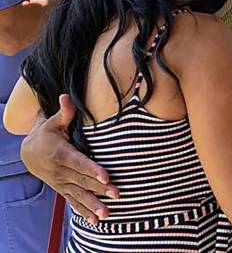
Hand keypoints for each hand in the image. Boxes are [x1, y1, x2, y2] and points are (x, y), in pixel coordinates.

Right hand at [21, 95, 118, 224]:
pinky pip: (73, 202)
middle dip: (100, 189)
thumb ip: (64, 113)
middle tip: (117, 194)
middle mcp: (61, 172)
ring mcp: (62, 183)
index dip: (93, 169)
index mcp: (61, 154)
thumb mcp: (52, 122)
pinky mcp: (63, 189)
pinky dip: (84, 211)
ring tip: (107, 214)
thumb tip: (66, 96)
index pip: (80, 163)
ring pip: (79, 195)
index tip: (106, 176)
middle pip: (83, 181)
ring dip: (93, 205)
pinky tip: (95, 220)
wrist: (28, 153)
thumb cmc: (46, 134)